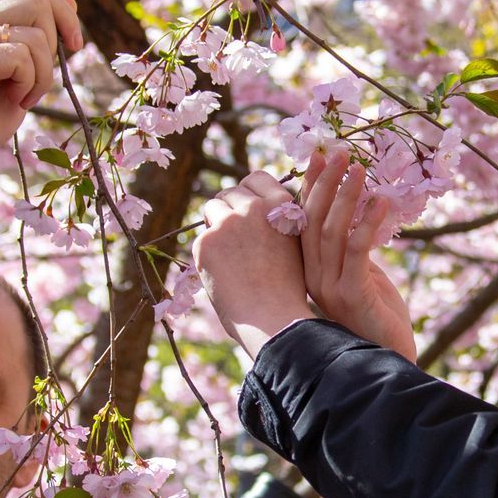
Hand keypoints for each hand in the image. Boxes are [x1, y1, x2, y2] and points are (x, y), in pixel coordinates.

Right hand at [0, 0, 84, 234]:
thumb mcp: (22, 76)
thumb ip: (40, 42)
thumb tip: (71, 1)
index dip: (64, 14)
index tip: (75, 46)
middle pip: (38, 3)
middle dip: (55, 47)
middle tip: (38, 81)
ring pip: (34, 37)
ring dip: (42, 76)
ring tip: (22, 98)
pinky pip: (18, 58)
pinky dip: (28, 84)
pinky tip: (14, 102)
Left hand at [193, 172, 314, 356]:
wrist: (273, 319)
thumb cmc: (287, 290)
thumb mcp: (295, 245)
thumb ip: (279, 221)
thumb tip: (258, 204)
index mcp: (282, 206)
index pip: (256, 178)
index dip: (249, 192)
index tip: (247, 207)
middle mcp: (255, 208)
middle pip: (230, 192)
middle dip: (230, 210)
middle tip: (235, 238)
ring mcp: (229, 223)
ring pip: (212, 209)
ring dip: (216, 225)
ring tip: (229, 256)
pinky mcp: (206, 242)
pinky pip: (202, 239)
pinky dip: (208, 253)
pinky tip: (222, 274)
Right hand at [300, 148, 417, 361]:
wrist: (388, 362)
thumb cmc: (377, 320)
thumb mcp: (361, 279)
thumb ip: (350, 254)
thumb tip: (354, 216)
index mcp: (309, 272)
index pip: (303, 222)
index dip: (310, 187)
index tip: (318, 155)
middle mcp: (312, 277)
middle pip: (311, 220)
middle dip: (325, 182)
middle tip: (338, 151)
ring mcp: (329, 287)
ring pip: (332, 231)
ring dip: (347, 195)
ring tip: (360, 167)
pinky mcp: (352, 294)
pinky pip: (357, 250)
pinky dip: (369, 222)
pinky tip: (382, 201)